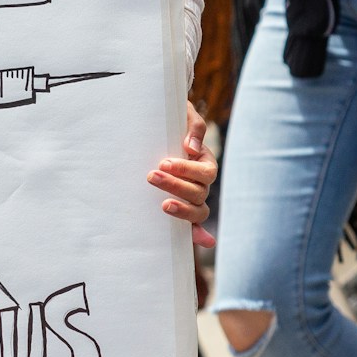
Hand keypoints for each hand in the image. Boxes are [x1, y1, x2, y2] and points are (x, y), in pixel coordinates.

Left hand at [149, 103, 216, 247]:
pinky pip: (194, 225)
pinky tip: (204, 241)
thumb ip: (192, 126)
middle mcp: (202, 182)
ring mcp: (193, 197)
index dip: (187, 170)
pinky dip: (199, 234)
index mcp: (205, 161)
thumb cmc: (170, 121)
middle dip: (175, 186)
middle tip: (151, 175)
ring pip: (197, 210)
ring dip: (181, 210)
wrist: (155, 128)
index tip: (164, 162)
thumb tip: (191, 147)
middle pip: (198, 192)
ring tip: (161, 204)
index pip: (205, 172)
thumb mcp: (181, 114)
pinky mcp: (181, 207)